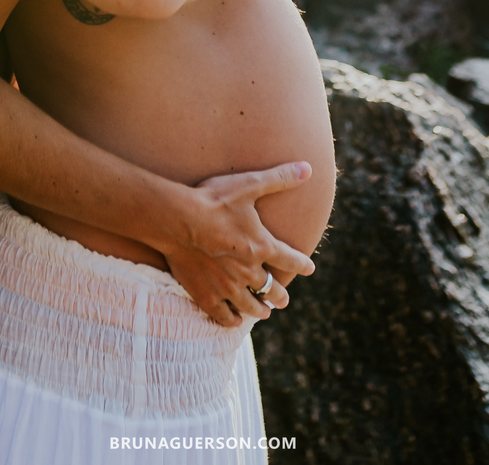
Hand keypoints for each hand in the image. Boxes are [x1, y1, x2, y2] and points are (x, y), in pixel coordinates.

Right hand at [158, 161, 314, 328]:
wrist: (179, 220)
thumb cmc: (214, 200)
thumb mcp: (249, 184)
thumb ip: (279, 178)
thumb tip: (308, 168)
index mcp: (261, 246)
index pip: (290, 258)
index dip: (302, 264)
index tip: (309, 268)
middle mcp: (248, 271)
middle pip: (271, 289)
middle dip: (279, 295)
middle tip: (283, 300)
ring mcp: (227, 286)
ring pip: (250, 306)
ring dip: (259, 310)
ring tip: (263, 313)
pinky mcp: (206, 295)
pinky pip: (223, 316)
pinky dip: (231, 319)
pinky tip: (234, 320)